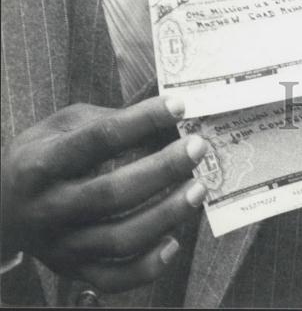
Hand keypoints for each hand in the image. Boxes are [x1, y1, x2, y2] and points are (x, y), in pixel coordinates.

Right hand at [1, 96, 207, 291]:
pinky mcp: (73, 270)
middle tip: (197, 147)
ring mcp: (60, 244)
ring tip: (198, 188)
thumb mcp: (60, 126)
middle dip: (162, 169)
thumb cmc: (42, 156)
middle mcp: (49, 207)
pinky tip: (173, 242)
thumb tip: (163, 115)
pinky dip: (147, 266)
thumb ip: (106, 120)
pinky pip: (113, 278)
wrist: (1, 208)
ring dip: (166, 214)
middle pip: (112, 193)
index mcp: (42, 163)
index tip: (179, 106)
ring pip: (118, 239)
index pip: (98, 139)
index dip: (141, 120)